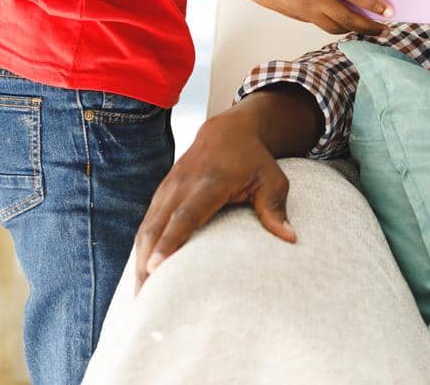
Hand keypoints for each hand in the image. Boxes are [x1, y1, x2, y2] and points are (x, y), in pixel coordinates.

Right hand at [133, 114, 294, 290]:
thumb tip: (290, 238)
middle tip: (142, 299)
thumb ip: (275, 208)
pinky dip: (141, 250)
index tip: (156, 268)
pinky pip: (146, 225)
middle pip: (157, 227)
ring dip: (139, 262)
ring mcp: (167, 188)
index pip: (185, 216)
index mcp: (209, 182)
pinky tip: (141, 276)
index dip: (169, 241)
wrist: (226, 131)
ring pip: (146, 228)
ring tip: (139, 297)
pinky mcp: (160, 194)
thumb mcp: (271, 178)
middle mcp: (182, 185)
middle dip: (146, 262)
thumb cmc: (253, 159)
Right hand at [232, 0, 392, 32]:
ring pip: (334, 27)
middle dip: (370, 27)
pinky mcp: (293, 14)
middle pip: (349, 20)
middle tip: (385, 30)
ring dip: (353, 30)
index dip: (375, 4)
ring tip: (366, 29)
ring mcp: (302, 9)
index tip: (390, 11)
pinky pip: (318, 23)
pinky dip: (333, 26)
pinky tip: (339, 21)